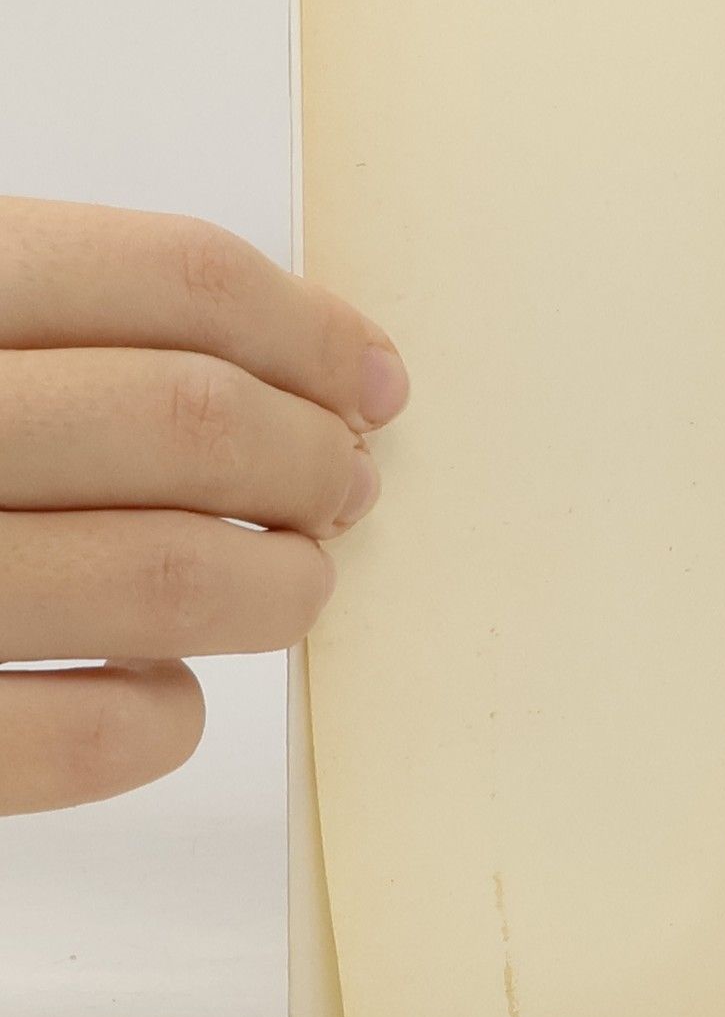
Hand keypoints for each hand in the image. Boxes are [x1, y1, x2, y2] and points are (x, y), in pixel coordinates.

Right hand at [0, 199, 408, 813]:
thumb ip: (57, 308)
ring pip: (163, 578)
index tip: (374, 378)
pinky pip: (80, 740)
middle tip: (346, 485)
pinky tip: (165, 696)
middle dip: (310, 460)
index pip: (170, 276)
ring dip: (278, 587)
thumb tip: (308, 353)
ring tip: (295, 583)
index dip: (310, 330)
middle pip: (187, 421)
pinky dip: (163, 721)